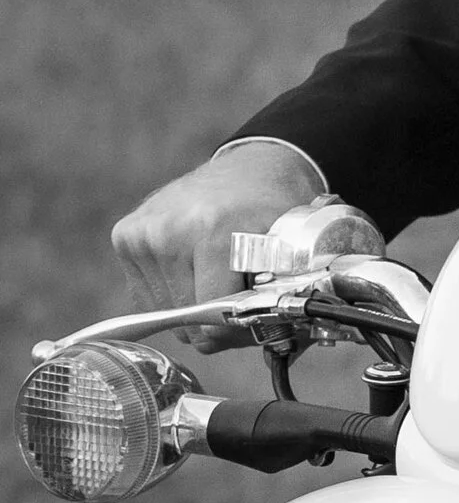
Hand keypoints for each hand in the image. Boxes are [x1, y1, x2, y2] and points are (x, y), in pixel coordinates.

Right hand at [110, 142, 327, 350]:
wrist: (250, 166)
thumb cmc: (273, 206)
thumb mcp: (289, 246)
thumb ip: (278, 292)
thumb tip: (269, 336)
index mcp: (212, 231)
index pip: (210, 315)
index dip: (235, 328)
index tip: (251, 320)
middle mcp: (168, 231)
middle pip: (184, 319)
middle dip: (213, 321)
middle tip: (238, 301)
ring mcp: (141, 233)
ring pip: (163, 312)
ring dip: (191, 308)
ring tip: (217, 279)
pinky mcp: (125, 236)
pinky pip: (147, 294)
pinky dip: (172, 293)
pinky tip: (194, 268)